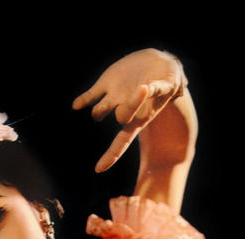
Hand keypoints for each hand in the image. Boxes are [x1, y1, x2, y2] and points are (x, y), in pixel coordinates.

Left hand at [73, 49, 186, 172]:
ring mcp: (114, 97)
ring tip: (122, 91)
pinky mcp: (107, 82)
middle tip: (143, 89)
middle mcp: (123, 110)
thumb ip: (158, 88)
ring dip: (102, 108)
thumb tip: (148, 89)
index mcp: (138, 118)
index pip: (122, 141)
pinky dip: (83, 100)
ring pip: (100, 110)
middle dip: (130, 107)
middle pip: (120, 117)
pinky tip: (76, 106)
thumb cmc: (166, 80)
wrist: (158, 64)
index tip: (98, 169)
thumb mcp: (167, 85)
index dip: (111, 155)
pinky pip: (91, 95)